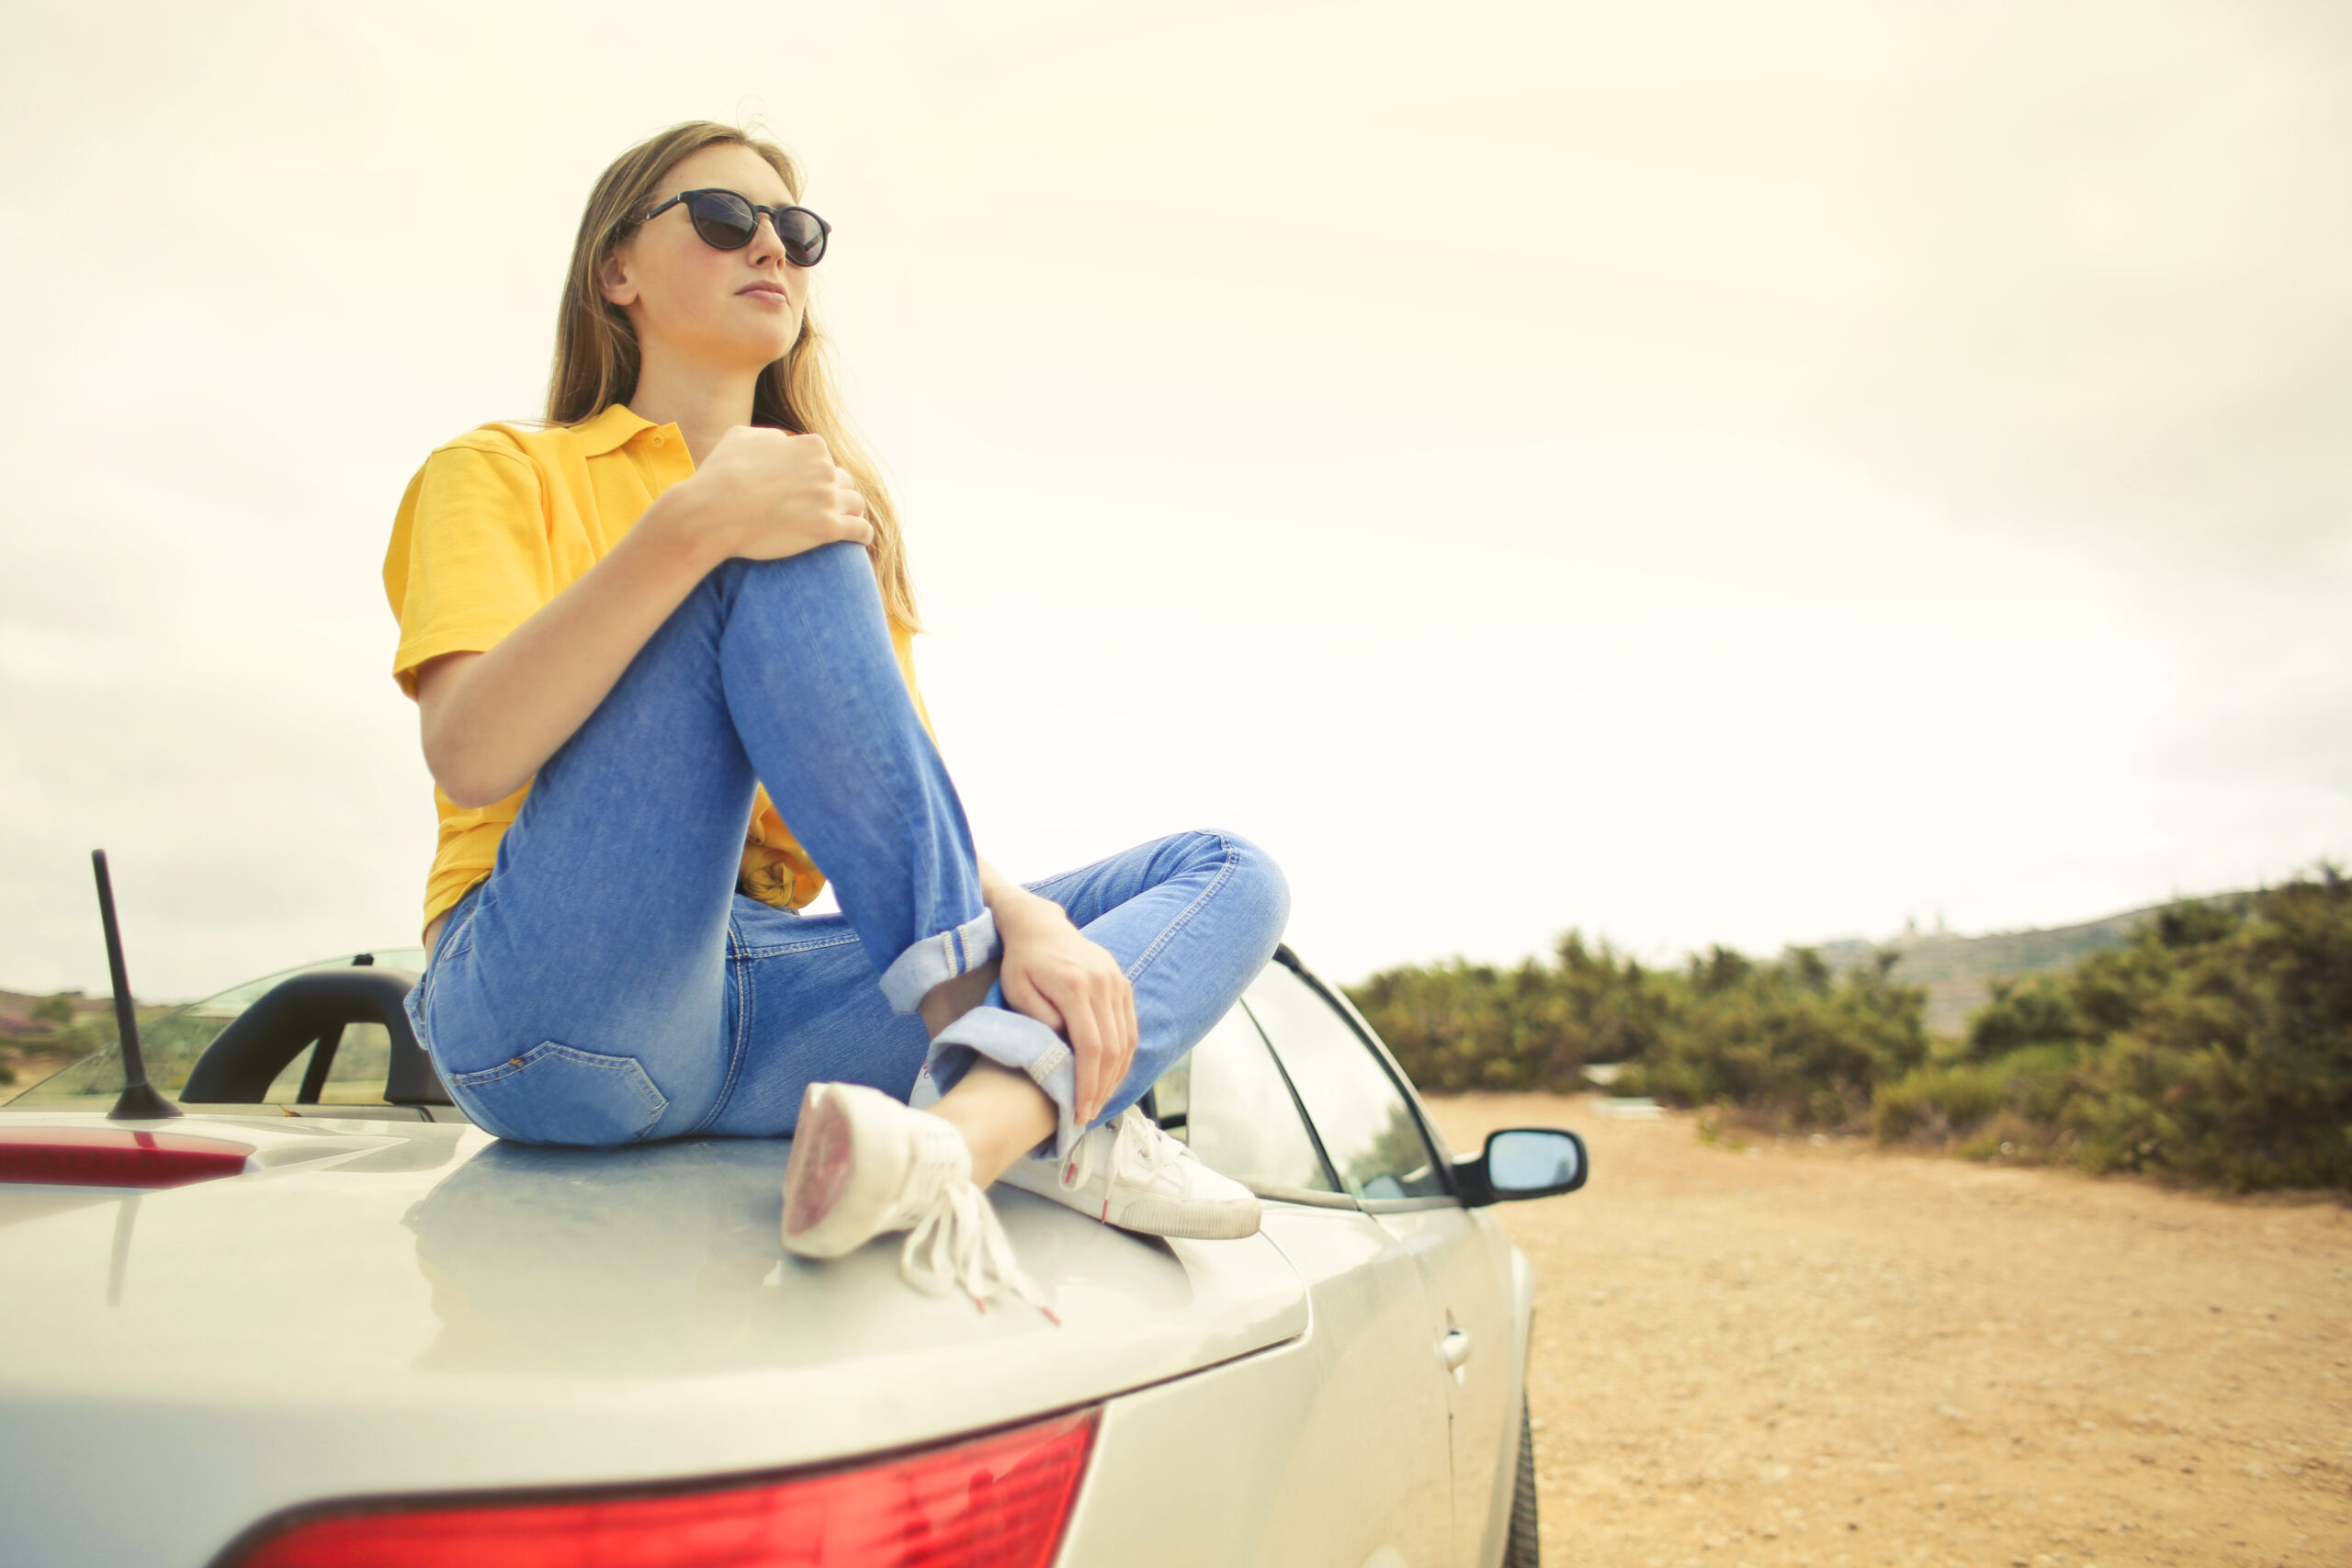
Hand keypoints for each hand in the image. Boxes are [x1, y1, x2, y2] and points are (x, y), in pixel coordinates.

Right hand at [672, 426, 871, 562]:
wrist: (713, 512)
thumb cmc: (721, 475)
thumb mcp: (742, 437)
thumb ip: (770, 437)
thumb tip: (783, 442)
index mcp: (810, 445)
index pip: (824, 459)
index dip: (818, 474)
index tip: (812, 487)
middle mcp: (824, 468)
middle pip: (843, 481)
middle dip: (837, 493)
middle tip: (831, 507)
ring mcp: (828, 498)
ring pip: (856, 504)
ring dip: (853, 512)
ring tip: (849, 522)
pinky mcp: (828, 528)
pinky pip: (860, 530)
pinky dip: (863, 534)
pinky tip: (861, 540)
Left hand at [994, 892, 1136, 1125]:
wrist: (1041, 926)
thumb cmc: (1022, 962)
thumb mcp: (1016, 990)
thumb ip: (1039, 1019)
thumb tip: (1064, 1049)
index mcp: (1075, 986)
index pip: (1091, 1046)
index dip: (1088, 1084)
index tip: (1080, 1111)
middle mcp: (1104, 984)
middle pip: (1114, 1049)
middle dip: (1103, 1088)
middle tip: (1088, 1115)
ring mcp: (1118, 983)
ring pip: (1128, 1041)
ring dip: (1115, 1077)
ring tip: (1098, 1102)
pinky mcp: (1123, 985)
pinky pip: (1130, 1028)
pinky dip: (1123, 1058)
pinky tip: (1109, 1077)